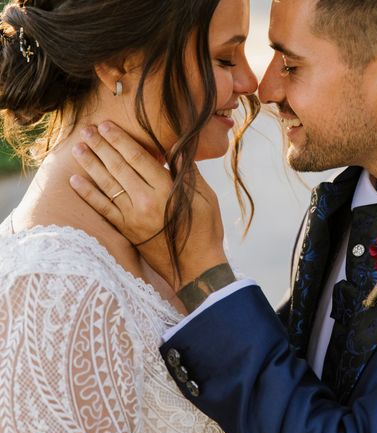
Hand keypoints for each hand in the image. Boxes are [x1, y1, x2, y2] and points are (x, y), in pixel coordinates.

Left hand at [69, 122, 226, 289]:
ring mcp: (134, 217)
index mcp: (167, 189)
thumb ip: (188, 172)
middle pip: (119, 167)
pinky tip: (75, 181)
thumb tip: (176, 148)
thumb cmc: (206, 230)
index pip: (138, 157)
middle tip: (87, 130)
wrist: (197, 268)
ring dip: (90, 164)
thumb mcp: (206, 197)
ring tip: (78, 148)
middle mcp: (146, 201)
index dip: (121, 140)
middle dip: (101, 146)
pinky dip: (88, 194)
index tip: (107, 126)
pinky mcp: (127, 231)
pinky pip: (103, 209)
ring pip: (107, 185)